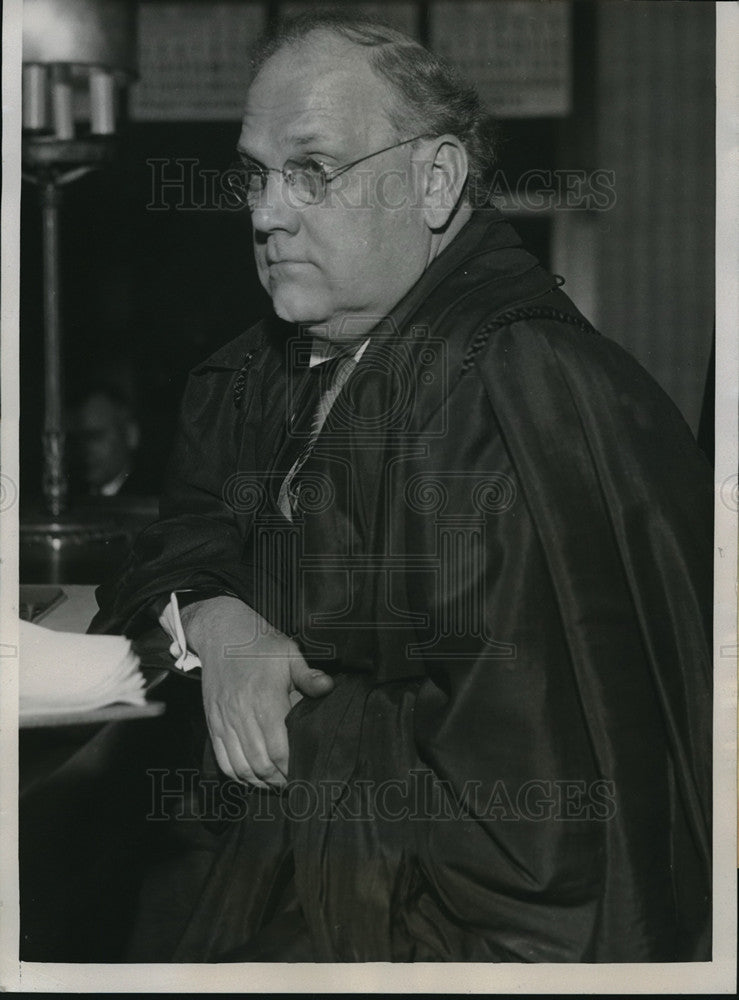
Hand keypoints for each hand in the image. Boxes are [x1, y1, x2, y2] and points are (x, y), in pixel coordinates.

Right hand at [181, 596, 333, 786]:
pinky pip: (222, 759)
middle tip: (295, 784)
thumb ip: (308, 676)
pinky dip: (237, 775)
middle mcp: (242, 714)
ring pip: (241, 767)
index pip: (280, 749)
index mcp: (264, 698)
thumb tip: (328, 688)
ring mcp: (224, 720)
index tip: (305, 773)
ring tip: (276, 784)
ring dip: (259, 782)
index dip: (292, 768)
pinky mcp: (213, 722)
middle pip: (261, 763)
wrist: (221, 633)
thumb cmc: (260, 643)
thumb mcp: (289, 653)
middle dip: (279, 780)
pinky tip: (252, 777)